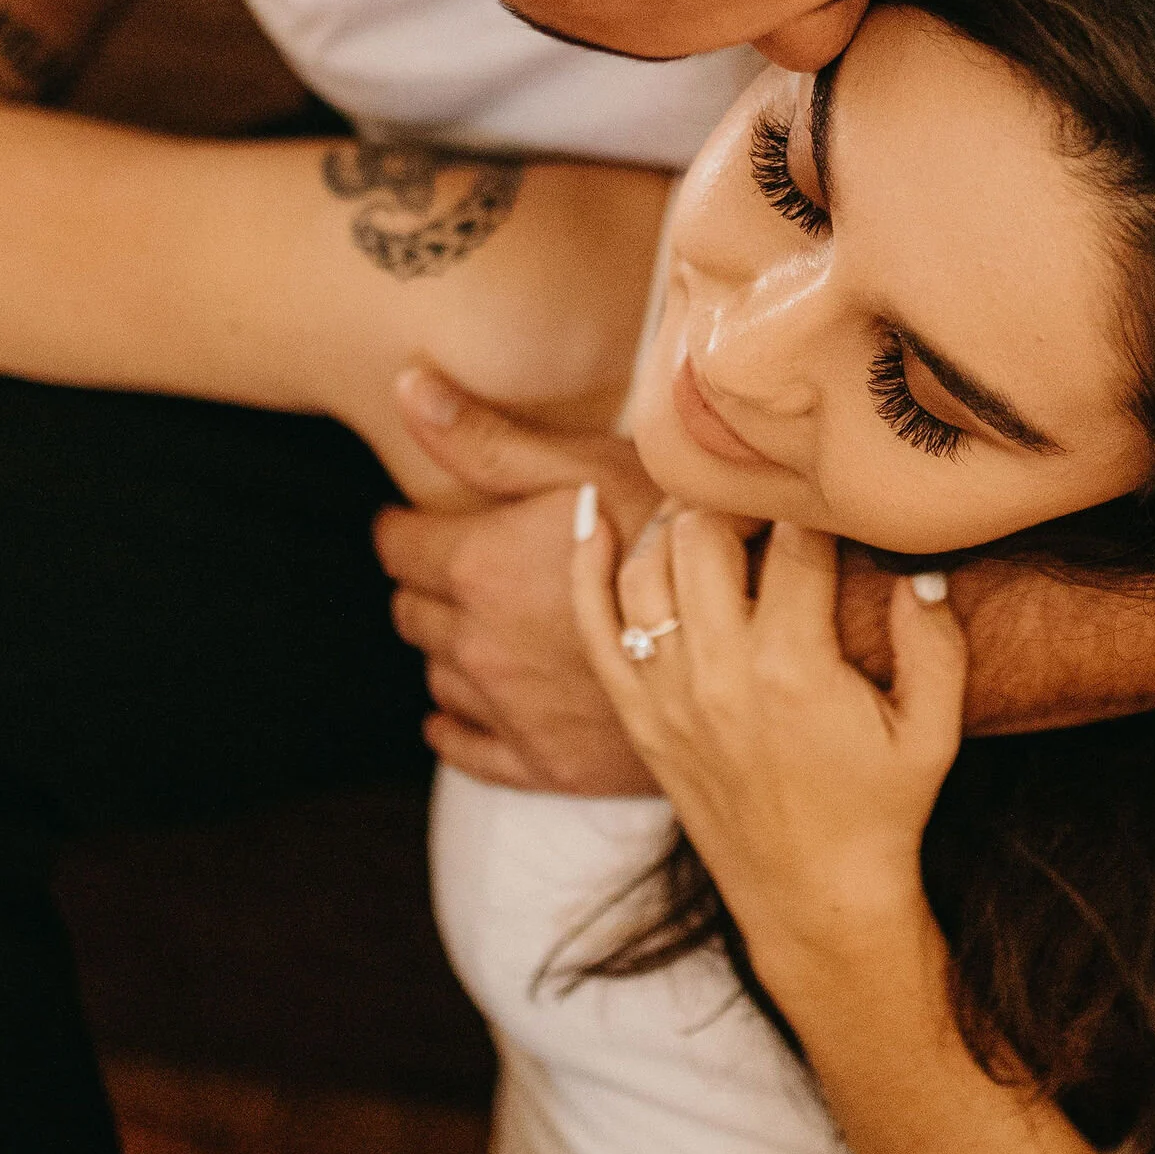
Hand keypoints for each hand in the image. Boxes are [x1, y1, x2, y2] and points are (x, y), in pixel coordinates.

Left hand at [375, 368, 665, 791]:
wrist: (756, 635)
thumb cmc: (679, 532)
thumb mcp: (587, 465)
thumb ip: (488, 439)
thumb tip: (408, 389)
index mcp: (478, 567)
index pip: (398, 547)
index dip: (406, 527)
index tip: (420, 520)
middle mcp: (478, 644)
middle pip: (412, 613)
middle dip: (426, 585)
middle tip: (459, 566)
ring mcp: (509, 711)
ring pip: (438, 678)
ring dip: (449, 648)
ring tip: (484, 624)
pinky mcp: (545, 763)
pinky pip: (467, 751)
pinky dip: (456, 727)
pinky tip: (465, 710)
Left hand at [571, 497, 967, 1009]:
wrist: (814, 897)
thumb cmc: (881, 810)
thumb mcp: (932, 731)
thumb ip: (935, 643)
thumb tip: (917, 564)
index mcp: (795, 668)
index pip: (795, 539)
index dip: (816, 499)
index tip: (831, 484)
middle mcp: (720, 675)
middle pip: (704, 535)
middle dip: (735, 493)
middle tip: (765, 487)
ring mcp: (668, 697)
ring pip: (645, 568)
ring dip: (673, 521)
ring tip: (711, 505)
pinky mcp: (639, 718)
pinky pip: (594, 628)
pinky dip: (585, 567)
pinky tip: (595, 515)